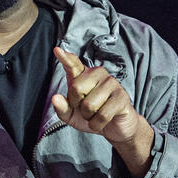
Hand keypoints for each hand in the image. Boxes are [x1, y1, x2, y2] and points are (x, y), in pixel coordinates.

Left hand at [52, 47, 153, 177]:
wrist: (114, 127)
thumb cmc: (90, 116)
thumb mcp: (71, 115)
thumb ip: (61, 107)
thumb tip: (55, 98)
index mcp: (83, 74)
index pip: (73, 64)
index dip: (65, 58)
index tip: (57, 50)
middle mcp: (98, 73)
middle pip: (76, 89)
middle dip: (78, 106)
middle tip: (86, 109)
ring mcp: (112, 83)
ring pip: (89, 105)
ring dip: (89, 117)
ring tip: (95, 114)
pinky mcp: (122, 96)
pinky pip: (102, 114)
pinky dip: (98, 124)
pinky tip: (102, 122)